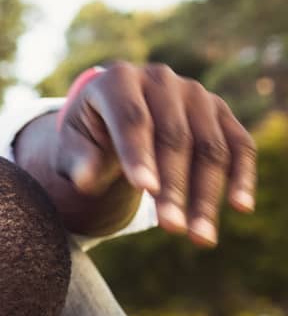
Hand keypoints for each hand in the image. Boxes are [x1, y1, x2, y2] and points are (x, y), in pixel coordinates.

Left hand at [52, 62, 255, 244]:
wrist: (114, 116)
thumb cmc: (88, 136)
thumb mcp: (73, 146)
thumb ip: (78, 161)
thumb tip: (86, 181)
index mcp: (118, 80)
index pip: (132, 119)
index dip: (139, 155)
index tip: (144, 191)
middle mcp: (160, 79)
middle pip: (174, 137)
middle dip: (174, 186)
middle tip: (172, 228)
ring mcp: (195, 93)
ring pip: (210, 147)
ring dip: (207, 195)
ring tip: (200, 236)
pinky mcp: (220, 111)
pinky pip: (239, 145)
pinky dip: (242, 176)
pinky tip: (241, 207)